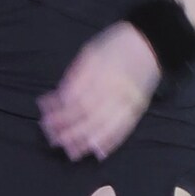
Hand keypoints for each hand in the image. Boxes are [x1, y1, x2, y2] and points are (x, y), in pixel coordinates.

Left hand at [36, 21, 161, 161]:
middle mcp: (114, 88)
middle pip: (88, 115)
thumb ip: (75, 75)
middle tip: (53, 139)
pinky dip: (110, 142)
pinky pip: (124, 129)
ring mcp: (128, 100)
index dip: (59, 113)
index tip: (45, 119)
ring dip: (86, 141)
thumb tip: (60, 97)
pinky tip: (97, 151)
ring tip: (71, 151)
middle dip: (68, 130)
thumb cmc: (115, 45)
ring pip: (105, 126)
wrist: (150, 43)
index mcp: (100, 71)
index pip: (75, 99)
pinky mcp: (138, 108)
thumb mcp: (90, 51)